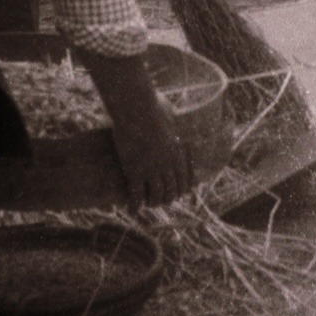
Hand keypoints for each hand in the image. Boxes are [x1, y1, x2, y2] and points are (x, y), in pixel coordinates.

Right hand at [76, 52, 192, 206]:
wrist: (136, 106)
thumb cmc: (151, 105)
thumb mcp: (168, 113)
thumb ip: (171, 119)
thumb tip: (171, 114)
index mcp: (177, 151)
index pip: (184, 180)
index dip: (181, 189)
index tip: (178, 193)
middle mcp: (167, 164)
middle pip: (171, 191)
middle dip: (167, 198)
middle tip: (161, 200)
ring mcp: (151, 170)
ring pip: (156, 196)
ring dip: (152, 202)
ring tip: (147, 204)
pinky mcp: (134, 171)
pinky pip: (136, 196)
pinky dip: (135, 205)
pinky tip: (131, 210)